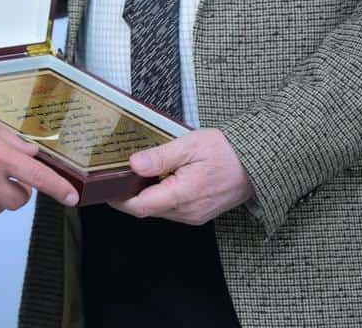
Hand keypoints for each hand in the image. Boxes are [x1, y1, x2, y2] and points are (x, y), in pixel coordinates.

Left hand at [110, 128, 253, 224]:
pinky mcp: (198, 214)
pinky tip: (156, 179)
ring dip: (144, 196)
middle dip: (128, 195)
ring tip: (134, 174)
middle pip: (146, 209)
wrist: (256, 164)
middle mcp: (187, 212)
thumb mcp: (190, 145)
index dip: (118, 199)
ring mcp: (193, 216)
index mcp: (182, 196)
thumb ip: (160, 157)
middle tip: (115, 175)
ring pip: (158, 210)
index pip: (140, 206)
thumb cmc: (226, 151)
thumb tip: (133, 164)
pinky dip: (159, 196)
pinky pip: (171, 209)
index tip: (105, 187)